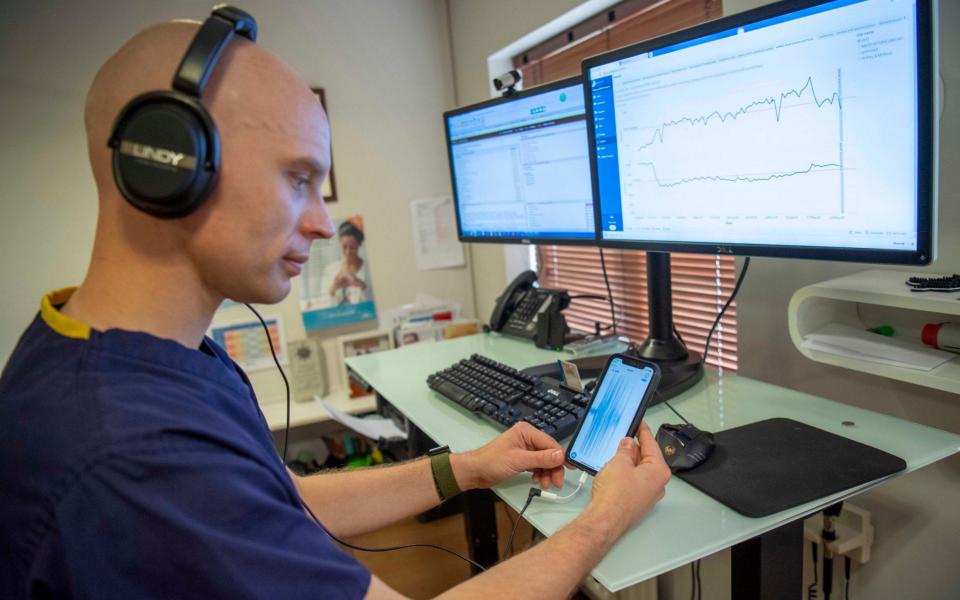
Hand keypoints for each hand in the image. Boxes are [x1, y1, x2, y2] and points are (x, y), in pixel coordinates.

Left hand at [452, 423, 565, 489]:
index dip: (560, 457)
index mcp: (526, 432)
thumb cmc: (491, 462)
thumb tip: (560, 455)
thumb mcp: (518, 461)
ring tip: (545, 484)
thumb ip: (541, 458)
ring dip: (547, 473)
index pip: (550, 443)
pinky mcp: (522, 458)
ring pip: (545, 461)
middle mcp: (527, 438)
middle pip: (549, 453)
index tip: (569, 468)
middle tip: (556, 482)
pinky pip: (538, 465)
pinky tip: (538, 481)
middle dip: (553, 468)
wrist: (475, 472)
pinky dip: (540, 474)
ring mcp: (525, 448)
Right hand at [584, 422, 670, 539]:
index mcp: (659, 471)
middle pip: (647, 458)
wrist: (605, 519)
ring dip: (628, 462)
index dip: (643, 431)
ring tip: (614, 455)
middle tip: (623, 438)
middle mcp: (657, 484)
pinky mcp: (637, 502)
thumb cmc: (615, 496)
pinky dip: (625, 474)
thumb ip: (625, 449)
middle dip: (634, 448)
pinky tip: (614, 472)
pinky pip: (634, 482)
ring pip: (640, 471)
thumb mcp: (619, 462)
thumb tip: (628, 444)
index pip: (652, 444)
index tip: (640, 423)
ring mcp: (648, 495)